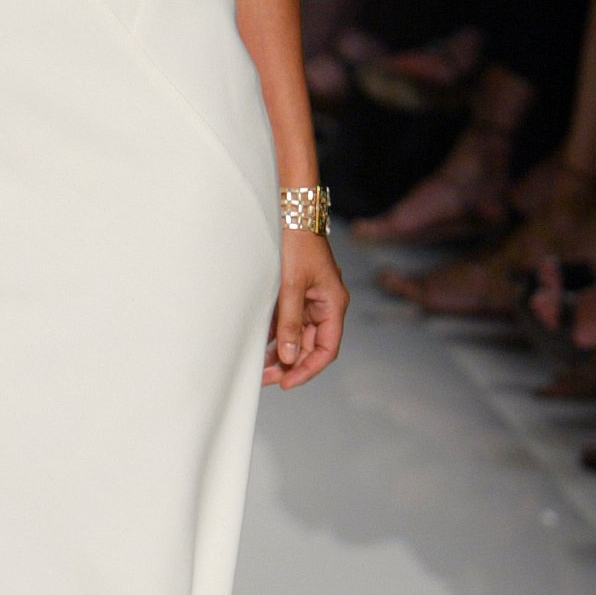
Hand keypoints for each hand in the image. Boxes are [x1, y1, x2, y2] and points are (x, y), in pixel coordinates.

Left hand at [263, 229, 347, 389]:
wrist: (291, 212)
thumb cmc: (297, 242)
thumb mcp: (291, 285)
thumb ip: (290, 322)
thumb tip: (289, 356)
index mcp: (333, 304)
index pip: (327, 349)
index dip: (308, 369)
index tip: (288, 382)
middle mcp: (325, 305)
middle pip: (312, 346)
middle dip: (291, 364)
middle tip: (267, 378)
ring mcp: (311, 300)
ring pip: (300, 336)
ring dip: (283, 352)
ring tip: (261, 367)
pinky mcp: (297, 294)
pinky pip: (290, 322)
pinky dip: (278, 335)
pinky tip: (262, 346)